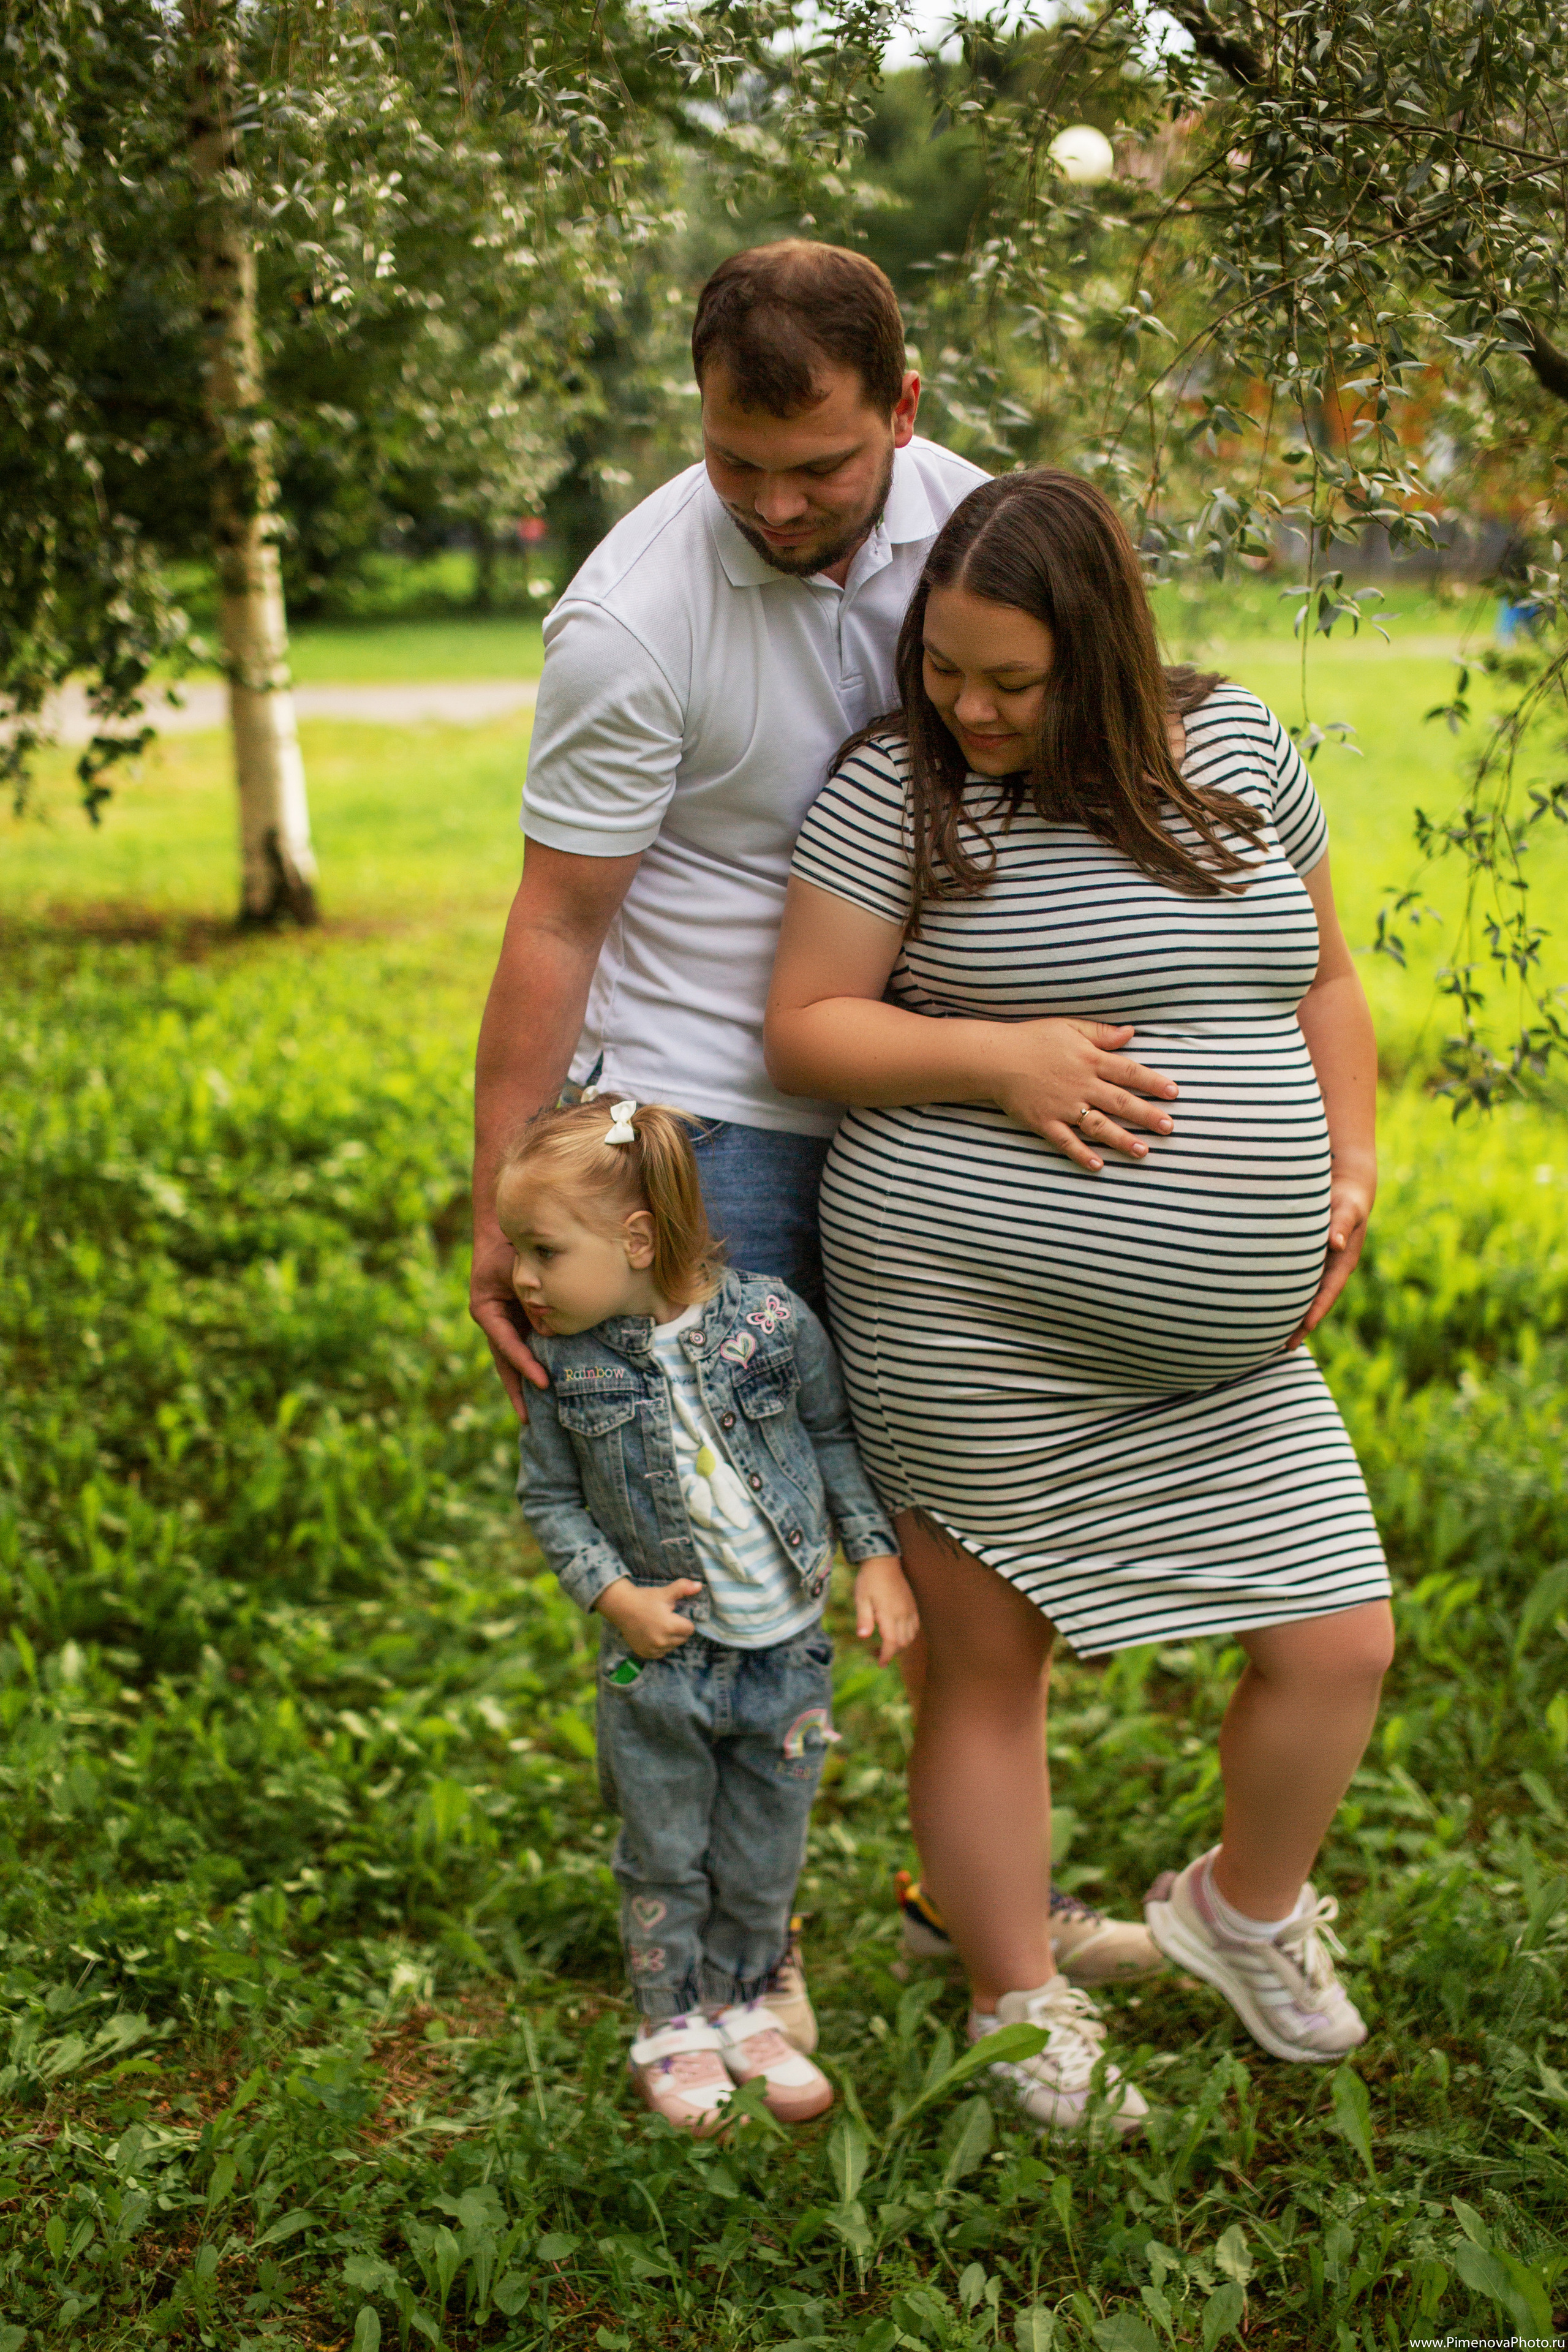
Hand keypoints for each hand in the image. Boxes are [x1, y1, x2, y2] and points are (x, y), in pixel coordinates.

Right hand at [470, 1223, 548, 1419]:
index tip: (544, 1383)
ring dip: (526, 1381)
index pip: (507, 1346)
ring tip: (536, 1413)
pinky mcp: (519, 1318)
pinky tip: (549, 1380)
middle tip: (529, 1420)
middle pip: (506, 1361)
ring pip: (515, 1357)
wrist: (506, 1228)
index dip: (525, 1366)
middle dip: (518, 1390)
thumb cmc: (509, 1246)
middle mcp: (494, 1320)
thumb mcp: (517, 1272)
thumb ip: (531, 1300)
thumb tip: (548, 1332)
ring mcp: (506, 1321)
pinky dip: (536, 1361)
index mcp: (486, 1310)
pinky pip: (528, 1343)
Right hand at [596, 1577, 701, 1658]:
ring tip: (659, 1626)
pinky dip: (660, 1646)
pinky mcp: (645, 1653)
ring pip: (672, 1647)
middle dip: (678, 1630)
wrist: (621, 1607)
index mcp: (669, 1626)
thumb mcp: (665, 1592)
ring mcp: (652, 1649)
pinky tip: (653, 1634)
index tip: (675, 1615)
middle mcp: (662, 1641)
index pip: (690, 1629)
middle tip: (666, 1619)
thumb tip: (700, 1585)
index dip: (685, 1621)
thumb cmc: (645, 1599)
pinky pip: (661, 1653)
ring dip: (670, 1639)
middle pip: (682, 1639)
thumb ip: (683, 1588)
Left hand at [854, 1555, 919, 1665]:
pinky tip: (897, 1633)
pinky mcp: (913, 1606)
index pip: (892, 1642)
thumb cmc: (869, 1580)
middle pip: (903, 1643)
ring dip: (900, 1645)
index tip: (879, 1663)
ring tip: (885, 1644)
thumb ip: (863, 1618)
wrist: (883, 1561)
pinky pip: (915, 1627)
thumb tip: (863, 1636)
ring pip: (911, 1637)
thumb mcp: (861, 1598)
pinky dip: (908, 1635)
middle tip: (875, 1653)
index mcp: (889, 1613)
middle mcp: (903, 1613)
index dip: (886, 1656)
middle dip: (891, 1652)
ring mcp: (910, 1609)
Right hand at [983, 1019, 1178, 1171]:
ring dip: (1122, 1139)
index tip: (1174, 1093)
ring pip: (1099, 1125)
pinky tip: (1098, 1165)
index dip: (1153, 1082)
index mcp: (1089, 1059)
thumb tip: (1130, 1032)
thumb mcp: (1069, 1027)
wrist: (994, 1058)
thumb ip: (1101, 1033)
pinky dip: (1081, 1154)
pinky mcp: (1044, 1122)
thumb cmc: (1033, 1039)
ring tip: (1143, 1151)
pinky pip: (1066, 1141)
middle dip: (1147, 1115)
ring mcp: (1063, 1106)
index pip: (1129, 1072)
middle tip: (1169, 1127)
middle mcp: (1081, 1084)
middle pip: (1121, 1102)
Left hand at [1284, 1173, 1374, 1349]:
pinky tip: (1262, 1305)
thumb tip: (1336, 1244)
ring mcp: (1318, 1268)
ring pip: (1302, 1296)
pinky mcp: (1305, 1261)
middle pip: (1313, 1302)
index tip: (1305, 1328)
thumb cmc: (1346, 1199)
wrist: (1345, 1190)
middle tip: (1284, 1347)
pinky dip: (1281, 1295)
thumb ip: (1342, 1224)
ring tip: (1269, 1338)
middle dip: (1301, 1324)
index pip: (1329, 1292)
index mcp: (1343, 1263)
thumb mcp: (1347, 1209)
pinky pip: (1293, 1282)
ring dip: (1289, 1314)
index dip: (1317, 1310)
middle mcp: (1330, 1270)